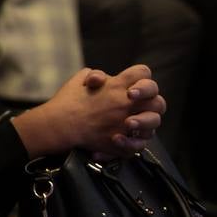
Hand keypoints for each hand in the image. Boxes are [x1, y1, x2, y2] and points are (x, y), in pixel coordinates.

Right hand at [18, 66, 165, 157]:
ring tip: (131, 123)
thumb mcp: (79, 79)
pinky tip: (122, 138)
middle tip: (135, 104)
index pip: (142, 73)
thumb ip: (95, 75)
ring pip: (154, 122)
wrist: (59, 125)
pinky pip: (139, 144)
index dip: (140, 77)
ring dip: (146, 122)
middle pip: (156, 99)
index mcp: (117, 85)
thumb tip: (101, 78)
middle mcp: (126, 103)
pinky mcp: (121, 142)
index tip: (131, 85)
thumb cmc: (67, 102)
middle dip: (151, 100)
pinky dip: (134, 143)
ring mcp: (126, 123)